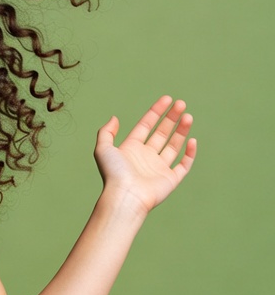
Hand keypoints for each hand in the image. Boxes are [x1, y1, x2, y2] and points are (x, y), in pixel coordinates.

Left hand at [94, 96, 195, 215]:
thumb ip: (106, 132)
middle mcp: (146, 157)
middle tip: (181, 104)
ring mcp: (159, 168)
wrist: (125, 196)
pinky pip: (184, 164)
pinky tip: (191, 140)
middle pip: (162, 133)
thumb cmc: (113, 173)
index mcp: (131, 149)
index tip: (167, 99)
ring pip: (174, 145)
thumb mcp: (103, 149)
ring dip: (182, 130)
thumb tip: (114, 117)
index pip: (146, 126)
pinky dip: (189, 153)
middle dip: (171, 118)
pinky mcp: (171, 179)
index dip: (156, 112)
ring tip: (188, 116)